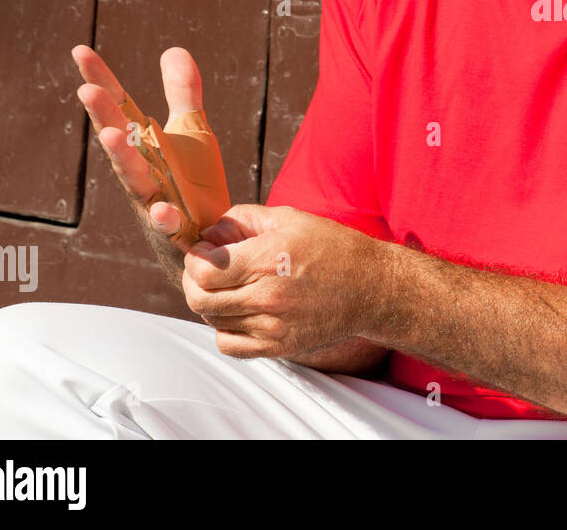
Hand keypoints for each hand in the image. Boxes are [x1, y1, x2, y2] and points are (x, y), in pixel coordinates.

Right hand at [72, 44, 227, 254]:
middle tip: (86, 89)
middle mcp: (141, 171)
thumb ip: (182, 94)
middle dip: (102, 116)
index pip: (118, 108)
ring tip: (110, 135)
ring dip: (121, 159)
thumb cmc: (191, 184)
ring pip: (134, 181)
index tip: (80, 49)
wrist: (210, 238)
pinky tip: (161, 209)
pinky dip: (163, 218)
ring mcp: (153, 201)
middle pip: (118, 141)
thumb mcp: (192, 132)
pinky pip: (167, 226)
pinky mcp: (175, 231)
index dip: (101, 80)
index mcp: (143, 145)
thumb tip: (173, 49)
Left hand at [182, 204, 388, 358]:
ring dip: (210, 303)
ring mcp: (272, 326)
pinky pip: (229, 345)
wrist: (372, 287)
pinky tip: (238, 313)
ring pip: (212, 321)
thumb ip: (245, 218)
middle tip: (206, 269)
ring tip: (228, 288)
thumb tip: (211, 230)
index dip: (194, 258)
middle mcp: (266, 296)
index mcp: (267, 260)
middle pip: (199, 299)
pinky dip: (224, 329)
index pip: (202, 270)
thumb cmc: (334, 248)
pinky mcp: (279, 346)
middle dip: (194, 281)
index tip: (204, 251)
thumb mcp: (291, 218)